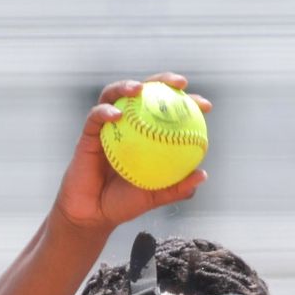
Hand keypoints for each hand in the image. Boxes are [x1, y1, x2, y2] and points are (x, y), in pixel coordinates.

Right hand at [53, 72, 211, 232]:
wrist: (93, 213)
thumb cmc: (125, 203)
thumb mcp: (155, 196)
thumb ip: (178, 187)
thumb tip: (203, 174)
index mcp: (147, 135)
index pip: (169, 112)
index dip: (188, 103)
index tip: (205, 106)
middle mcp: (129, 125)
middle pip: (145, 93)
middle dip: (163, 80)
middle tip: (180, 84)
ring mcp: (108, 127)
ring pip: (115, 95)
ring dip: (127, 86)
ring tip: (139, 89)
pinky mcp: (88, 134)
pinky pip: (95, 117)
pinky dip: (105, 112)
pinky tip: (116, 114)